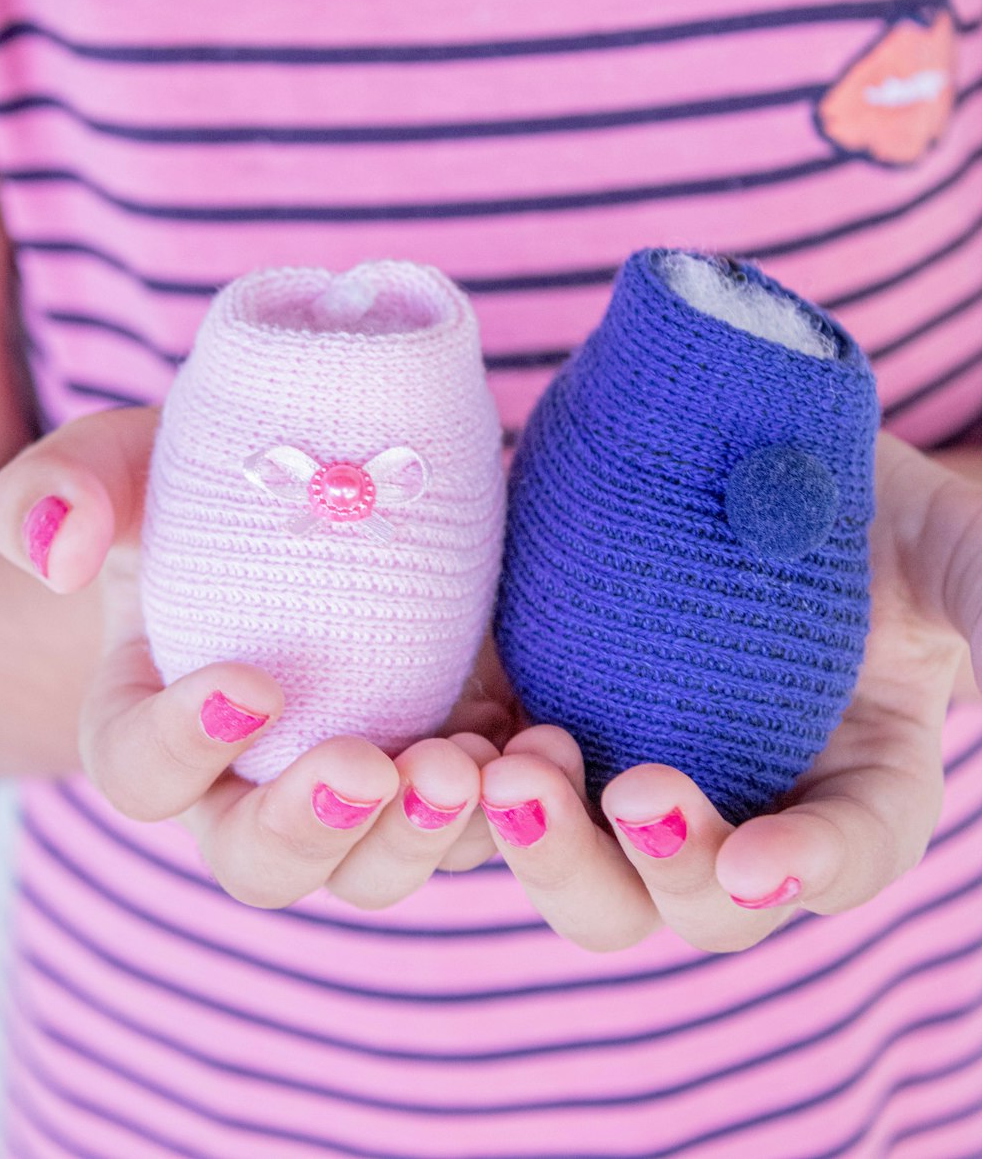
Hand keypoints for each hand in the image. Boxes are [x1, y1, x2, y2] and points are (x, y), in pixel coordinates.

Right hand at [0, 408, 512, 907]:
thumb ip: (69, 486)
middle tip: (367, 766)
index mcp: (155, 721)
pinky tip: (535, 747)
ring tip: (467, 767)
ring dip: (419, 838)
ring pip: (374, 868)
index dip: (184, 747)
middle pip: (260, 864)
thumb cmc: (208, 481)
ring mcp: (353, 784)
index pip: (142, 772)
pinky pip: (475, 827)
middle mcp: (250, 781)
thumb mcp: (129, 459)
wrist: (330, 483)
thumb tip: (57, 547)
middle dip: (308, 832)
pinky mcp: (444, 763)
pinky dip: (508, 807)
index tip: (252, 681)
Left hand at [478, 430, 980, 952]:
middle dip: (639, 869)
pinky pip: (482, 783)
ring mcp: (625, 766)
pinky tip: (426, 741)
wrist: (744, 455)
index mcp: (847, 784)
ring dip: (525, 844)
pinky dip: (449, 786)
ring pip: (567, 865)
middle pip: (682, 900)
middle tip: (610, 787)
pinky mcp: (536, 710)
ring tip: (494, 767)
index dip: (808, 872)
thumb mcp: (947, 548)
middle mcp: (732, 800)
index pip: (841, 857)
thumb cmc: (869, 508)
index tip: (768, 859)